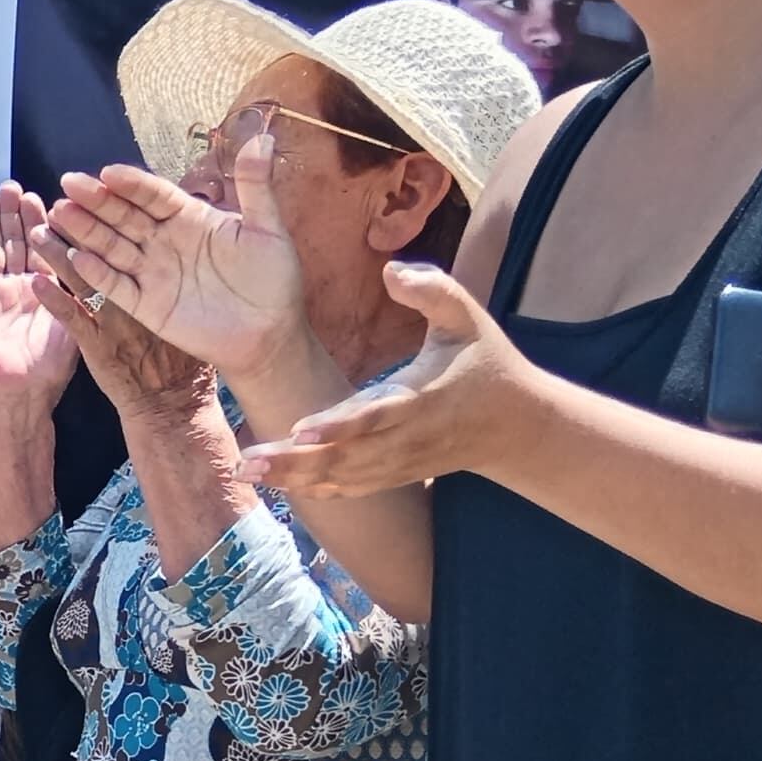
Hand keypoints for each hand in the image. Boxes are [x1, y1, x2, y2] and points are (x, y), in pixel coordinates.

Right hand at [0, 186, 80, 412]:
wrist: (22, 393)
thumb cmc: (51, 364)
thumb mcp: (74, 318)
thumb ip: (76, 286)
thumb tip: (91, 253)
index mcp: (42, 288)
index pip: (40, 246)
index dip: (39, 221)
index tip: (42, 195)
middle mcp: (15, 287)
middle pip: (13, 242)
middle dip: (11, 214)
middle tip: (12, 186)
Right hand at [42, 142, 309, 381]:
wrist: (270, 335)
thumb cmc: (273, 281)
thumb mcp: (268, 229)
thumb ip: (256, 187)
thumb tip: (263, 139)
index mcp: (190, 218)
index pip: (154, 194)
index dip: (131, 183)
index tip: (107, 172)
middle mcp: (165, 241)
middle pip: (124, 215)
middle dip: (97, 200)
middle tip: (69, 182)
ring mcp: (153, 273)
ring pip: (112, 246)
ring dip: (86, 230)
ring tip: (60, 212)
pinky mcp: (147, 305)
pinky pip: (116, 286)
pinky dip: (96, 272)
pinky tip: (76, 257)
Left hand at [243, 266, 528, 495]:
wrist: (515, 425)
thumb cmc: (485, 361)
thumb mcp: (467, 316)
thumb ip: (432, 289)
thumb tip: (389, 270)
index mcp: (421, 398)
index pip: (376, 416)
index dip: (339, 425)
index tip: (300, 430)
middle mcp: (406, 438)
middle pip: (346, 457)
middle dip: (295, 462)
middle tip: (247, 462)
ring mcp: (399, 463)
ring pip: (342, 478)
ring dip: (294, 478)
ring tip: (246, 473)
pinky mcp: (394, 475)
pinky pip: (351, 488)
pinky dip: (314, 490)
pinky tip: (275, 485)